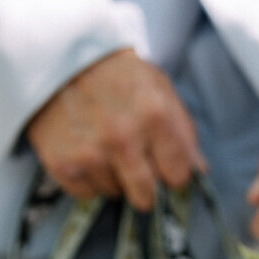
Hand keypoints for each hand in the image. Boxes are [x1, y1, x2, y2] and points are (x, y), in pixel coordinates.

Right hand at [26, 49, 205, 210]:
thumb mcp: (159, 88)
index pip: (178, 176)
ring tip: (104, 147)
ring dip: (114, 178)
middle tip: (137, 165)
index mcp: (154, 115)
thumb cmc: (117, 77)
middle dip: (146, 186)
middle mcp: (122, 137)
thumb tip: (200, 171)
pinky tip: (85, 151)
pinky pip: (87, 194)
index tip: (166, 166)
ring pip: (116, 194)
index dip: (174, 173)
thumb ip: (183, 130)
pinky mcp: (63, 166)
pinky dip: (89, 179)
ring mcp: (89, 153)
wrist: (58, 61)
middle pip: (147, 196)